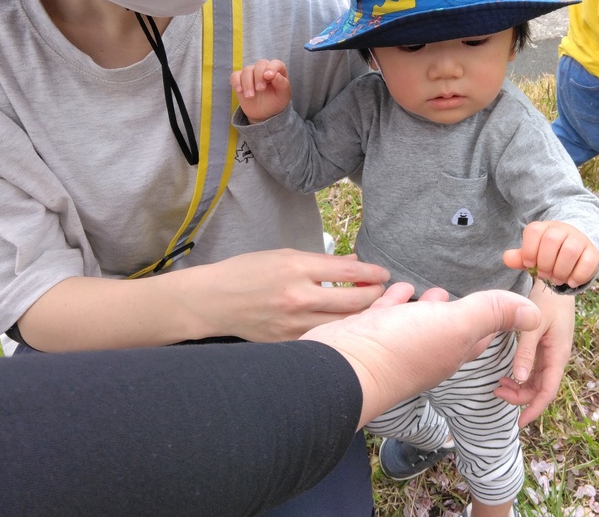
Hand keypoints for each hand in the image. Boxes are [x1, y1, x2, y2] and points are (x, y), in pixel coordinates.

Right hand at [176, 250, 390, 342]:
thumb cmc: (247, 272)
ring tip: (369, 310)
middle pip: (354, 302)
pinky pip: (323, 338)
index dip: (374, 273)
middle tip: (382, 292)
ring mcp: (293, 324)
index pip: (349, 273)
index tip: (384, 274)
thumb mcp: (285, 255)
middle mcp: (298, 297)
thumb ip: (322, 262)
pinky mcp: (288, 343)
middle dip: (375, 296)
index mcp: (298, 268)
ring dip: (362, 317)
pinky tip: (345, 326)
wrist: (213, 301)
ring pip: (344, 325)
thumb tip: (355, 264)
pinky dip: (339, 332)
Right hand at [230, 59, 291, 122]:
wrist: (263, 113)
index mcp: (277, 71)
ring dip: (248, 83)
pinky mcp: (240, 79)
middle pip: (260, 64)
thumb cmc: (275, 102)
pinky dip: (236, 82)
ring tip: (250, 96)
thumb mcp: (283, 96)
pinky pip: (235, 76)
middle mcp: (264, 69)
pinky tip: (240, 91)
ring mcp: (251, 73)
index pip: (275, 63)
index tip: (268, 76)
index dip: (272, 68)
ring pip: (247, 70)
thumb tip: (276, 75)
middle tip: (260, 89)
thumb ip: (283, 85)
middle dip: (259, 76)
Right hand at [302, 283, 541, 427]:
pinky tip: (398, 289)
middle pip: (450, 331)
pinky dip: (396, 300)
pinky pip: (388, 314)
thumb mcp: (456, 325)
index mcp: (452, 351)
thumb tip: (536, 314)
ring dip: (428, 306)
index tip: (504, 309)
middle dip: (461, 313)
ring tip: (434, 290)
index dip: (495, 323)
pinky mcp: (370, 333)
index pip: (482, 337)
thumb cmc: (402, 348)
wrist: (342, 367)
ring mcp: (396, 343)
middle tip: (468, 295)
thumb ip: (492, 314)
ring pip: (419, 322)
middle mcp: (426, 351)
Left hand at [493, 280, 575, 426]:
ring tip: (500, 385)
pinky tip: (509, 374)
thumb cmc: (547, 302)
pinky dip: (522, 376)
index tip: (519, 422)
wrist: (557, 283)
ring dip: (520, 387)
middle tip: (498, 393)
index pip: (547, 392)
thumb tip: (520, 378)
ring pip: (537, 381)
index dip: (534, 409)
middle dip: (521, 397)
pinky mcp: (546, 347)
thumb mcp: (534, 326)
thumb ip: (526, 351)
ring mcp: (552, 353)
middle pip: (541, 389)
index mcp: (558, 355)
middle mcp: (556, 358)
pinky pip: (535, 369)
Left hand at [503, 220, 598, 288]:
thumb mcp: (533, 255)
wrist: (575, 249)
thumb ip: (520, 257)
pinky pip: (588, 261)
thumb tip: (507, 258)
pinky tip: (571, 282)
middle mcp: (562, 229)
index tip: (530, 264)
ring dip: (561, 270)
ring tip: (557, 279)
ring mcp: (579, 239)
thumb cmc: (548, 254)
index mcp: (544, 228)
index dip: (529, 250)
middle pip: (551, 240)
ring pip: (570, 250)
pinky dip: (578, 274)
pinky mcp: (592, 251)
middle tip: (545, 275)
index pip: (534, 231)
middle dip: (545, 263)